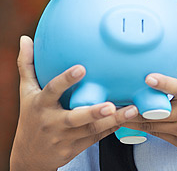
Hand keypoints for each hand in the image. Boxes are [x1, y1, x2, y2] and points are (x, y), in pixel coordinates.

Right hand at [10, 36, 137, 170]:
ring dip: (113, 120)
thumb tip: (24, 39)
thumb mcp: (26, 92)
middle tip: (111, 104)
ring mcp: (65, 137)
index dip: (66, 80)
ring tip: (132, 110)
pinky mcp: (75, 148)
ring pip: (92, 129)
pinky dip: (113, 127)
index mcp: (42, 104)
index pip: (52, 90)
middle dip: (93, 112)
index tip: (81, 68)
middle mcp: (53, 122)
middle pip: (74, 118)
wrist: (29, 157)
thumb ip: (27, 65)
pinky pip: (97, 137)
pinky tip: (130, 118)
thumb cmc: (31, 116)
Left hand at [122, 57, 176, 157]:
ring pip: (153, 125)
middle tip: (116, 101)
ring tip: (116, 114)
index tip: (148, 77)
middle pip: (156, 111)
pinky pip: (159, 135)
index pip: (176, 87)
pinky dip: (146, 129)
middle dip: (135, 107)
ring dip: (134, 120)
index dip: (162, 82)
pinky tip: (133, 124)